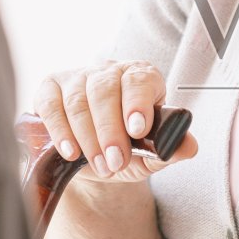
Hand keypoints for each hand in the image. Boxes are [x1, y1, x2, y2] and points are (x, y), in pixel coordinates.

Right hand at [35, 61, 197, 182]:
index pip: (139, 80)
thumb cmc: (126, 149)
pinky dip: (59, 130)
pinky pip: (50, 105)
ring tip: (100, 166)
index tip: (138, 129)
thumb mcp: (150, 155)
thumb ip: (170, 149)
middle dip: (110, 131)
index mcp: (140, 77)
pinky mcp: (50, 89)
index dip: (137, 102)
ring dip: (88, 137)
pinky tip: (70, 152)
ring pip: (78, 100)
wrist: (93, 158)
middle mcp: (108, 72)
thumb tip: (189, 146)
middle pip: (105, 91)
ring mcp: (77, 78)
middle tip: (116, 162)